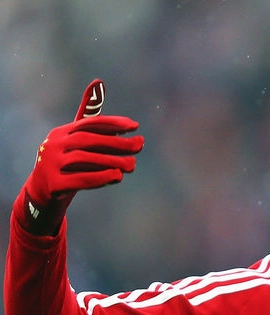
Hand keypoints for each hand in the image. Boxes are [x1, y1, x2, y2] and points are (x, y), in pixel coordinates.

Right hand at [19, 79, 143, 234]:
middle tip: (140, 145)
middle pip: (89, 140)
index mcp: (62, 132)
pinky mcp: (53, 184)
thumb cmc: (68, 163)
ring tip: (133, 165)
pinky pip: (79, 179)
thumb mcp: (77, 141)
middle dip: (117, 143)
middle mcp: (53, 144)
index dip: (113, 124)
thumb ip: (90, 118)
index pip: (89, 123)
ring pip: (85, 159)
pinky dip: (100, 178)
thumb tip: (98, 81)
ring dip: (113, 161)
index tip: (135, 126)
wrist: (43, 193)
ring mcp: (50, 163)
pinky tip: (117, 177)